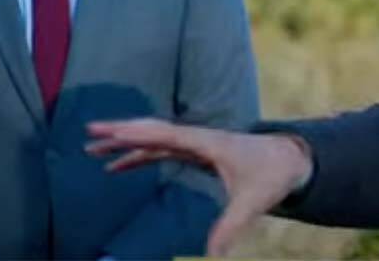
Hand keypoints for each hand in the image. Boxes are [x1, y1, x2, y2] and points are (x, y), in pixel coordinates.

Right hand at [85, 119, 312, 256]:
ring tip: (92, 150)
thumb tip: (214, 255)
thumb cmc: (272, 175)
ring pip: (154, 139)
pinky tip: (117, 166)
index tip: (111, 132)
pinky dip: (138, 155)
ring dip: (124, 143)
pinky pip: (161, 150)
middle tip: (89, 133)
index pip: (167, 134)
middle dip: (121, 131)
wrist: (290, 160)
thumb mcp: (252, 203)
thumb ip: (231, 227)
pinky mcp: (197, 152)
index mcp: (209, 142)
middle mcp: (199, 138)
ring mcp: (196, 143)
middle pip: (153, 130)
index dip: (138, 133)